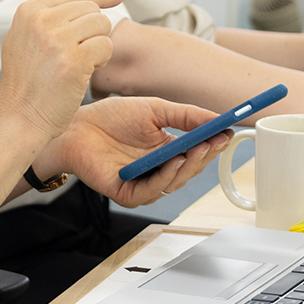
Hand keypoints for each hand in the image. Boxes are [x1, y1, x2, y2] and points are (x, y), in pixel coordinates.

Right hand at [0, 0, 125, 140]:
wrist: (19, 118)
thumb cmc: (24, 81)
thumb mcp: (22, 36)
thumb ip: (44, 4)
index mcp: (28, 11)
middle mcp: (41, 20)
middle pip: (91, 8)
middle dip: (93, 30)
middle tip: (77, 53)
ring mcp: (58, 39)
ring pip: (101, 24)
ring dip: (98, 45)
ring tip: (80, 63)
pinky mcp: (74, 60)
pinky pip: (106, 45)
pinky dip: (102, 60)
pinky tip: (85, 73)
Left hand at [34, 97, 230, 208]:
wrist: (76, 125)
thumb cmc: (110, 117)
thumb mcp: (155, 110)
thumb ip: (186, 115)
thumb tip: (216, 118)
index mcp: (167, 151)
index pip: (197, 152)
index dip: (213, 144)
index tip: (228, 133)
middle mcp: (158, 170)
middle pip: (190, 170)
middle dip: (205, 156)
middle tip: (215, 142)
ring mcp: (143, 183)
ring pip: (175, 183)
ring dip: (188, 167)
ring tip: (196, 150)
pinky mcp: (127, 193)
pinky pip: (152, 190)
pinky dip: (165, 177)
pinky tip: (173, 162)